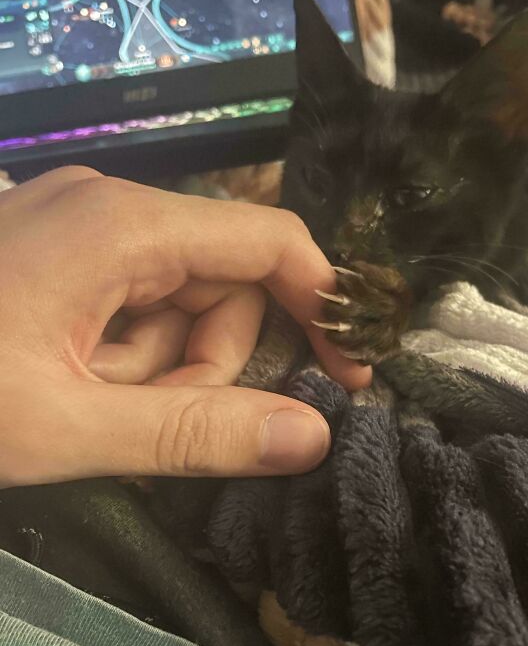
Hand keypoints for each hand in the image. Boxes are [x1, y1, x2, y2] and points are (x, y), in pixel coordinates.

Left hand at [0, 167, 370, 486]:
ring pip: (178, 305)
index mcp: (122, 225)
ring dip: (157, 370)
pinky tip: (70, 386)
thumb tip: (312, 436)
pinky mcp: (60, 255)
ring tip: (87, 406)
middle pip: (223, 287)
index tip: (349, 376)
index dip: (323, 308)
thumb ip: (192, 434)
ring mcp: (81, 229)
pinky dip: (123, 359)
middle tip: (140, 421)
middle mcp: (109, 209)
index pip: (270, 242)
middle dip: (204, 365)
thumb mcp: (67, 428)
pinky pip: (134, 306)